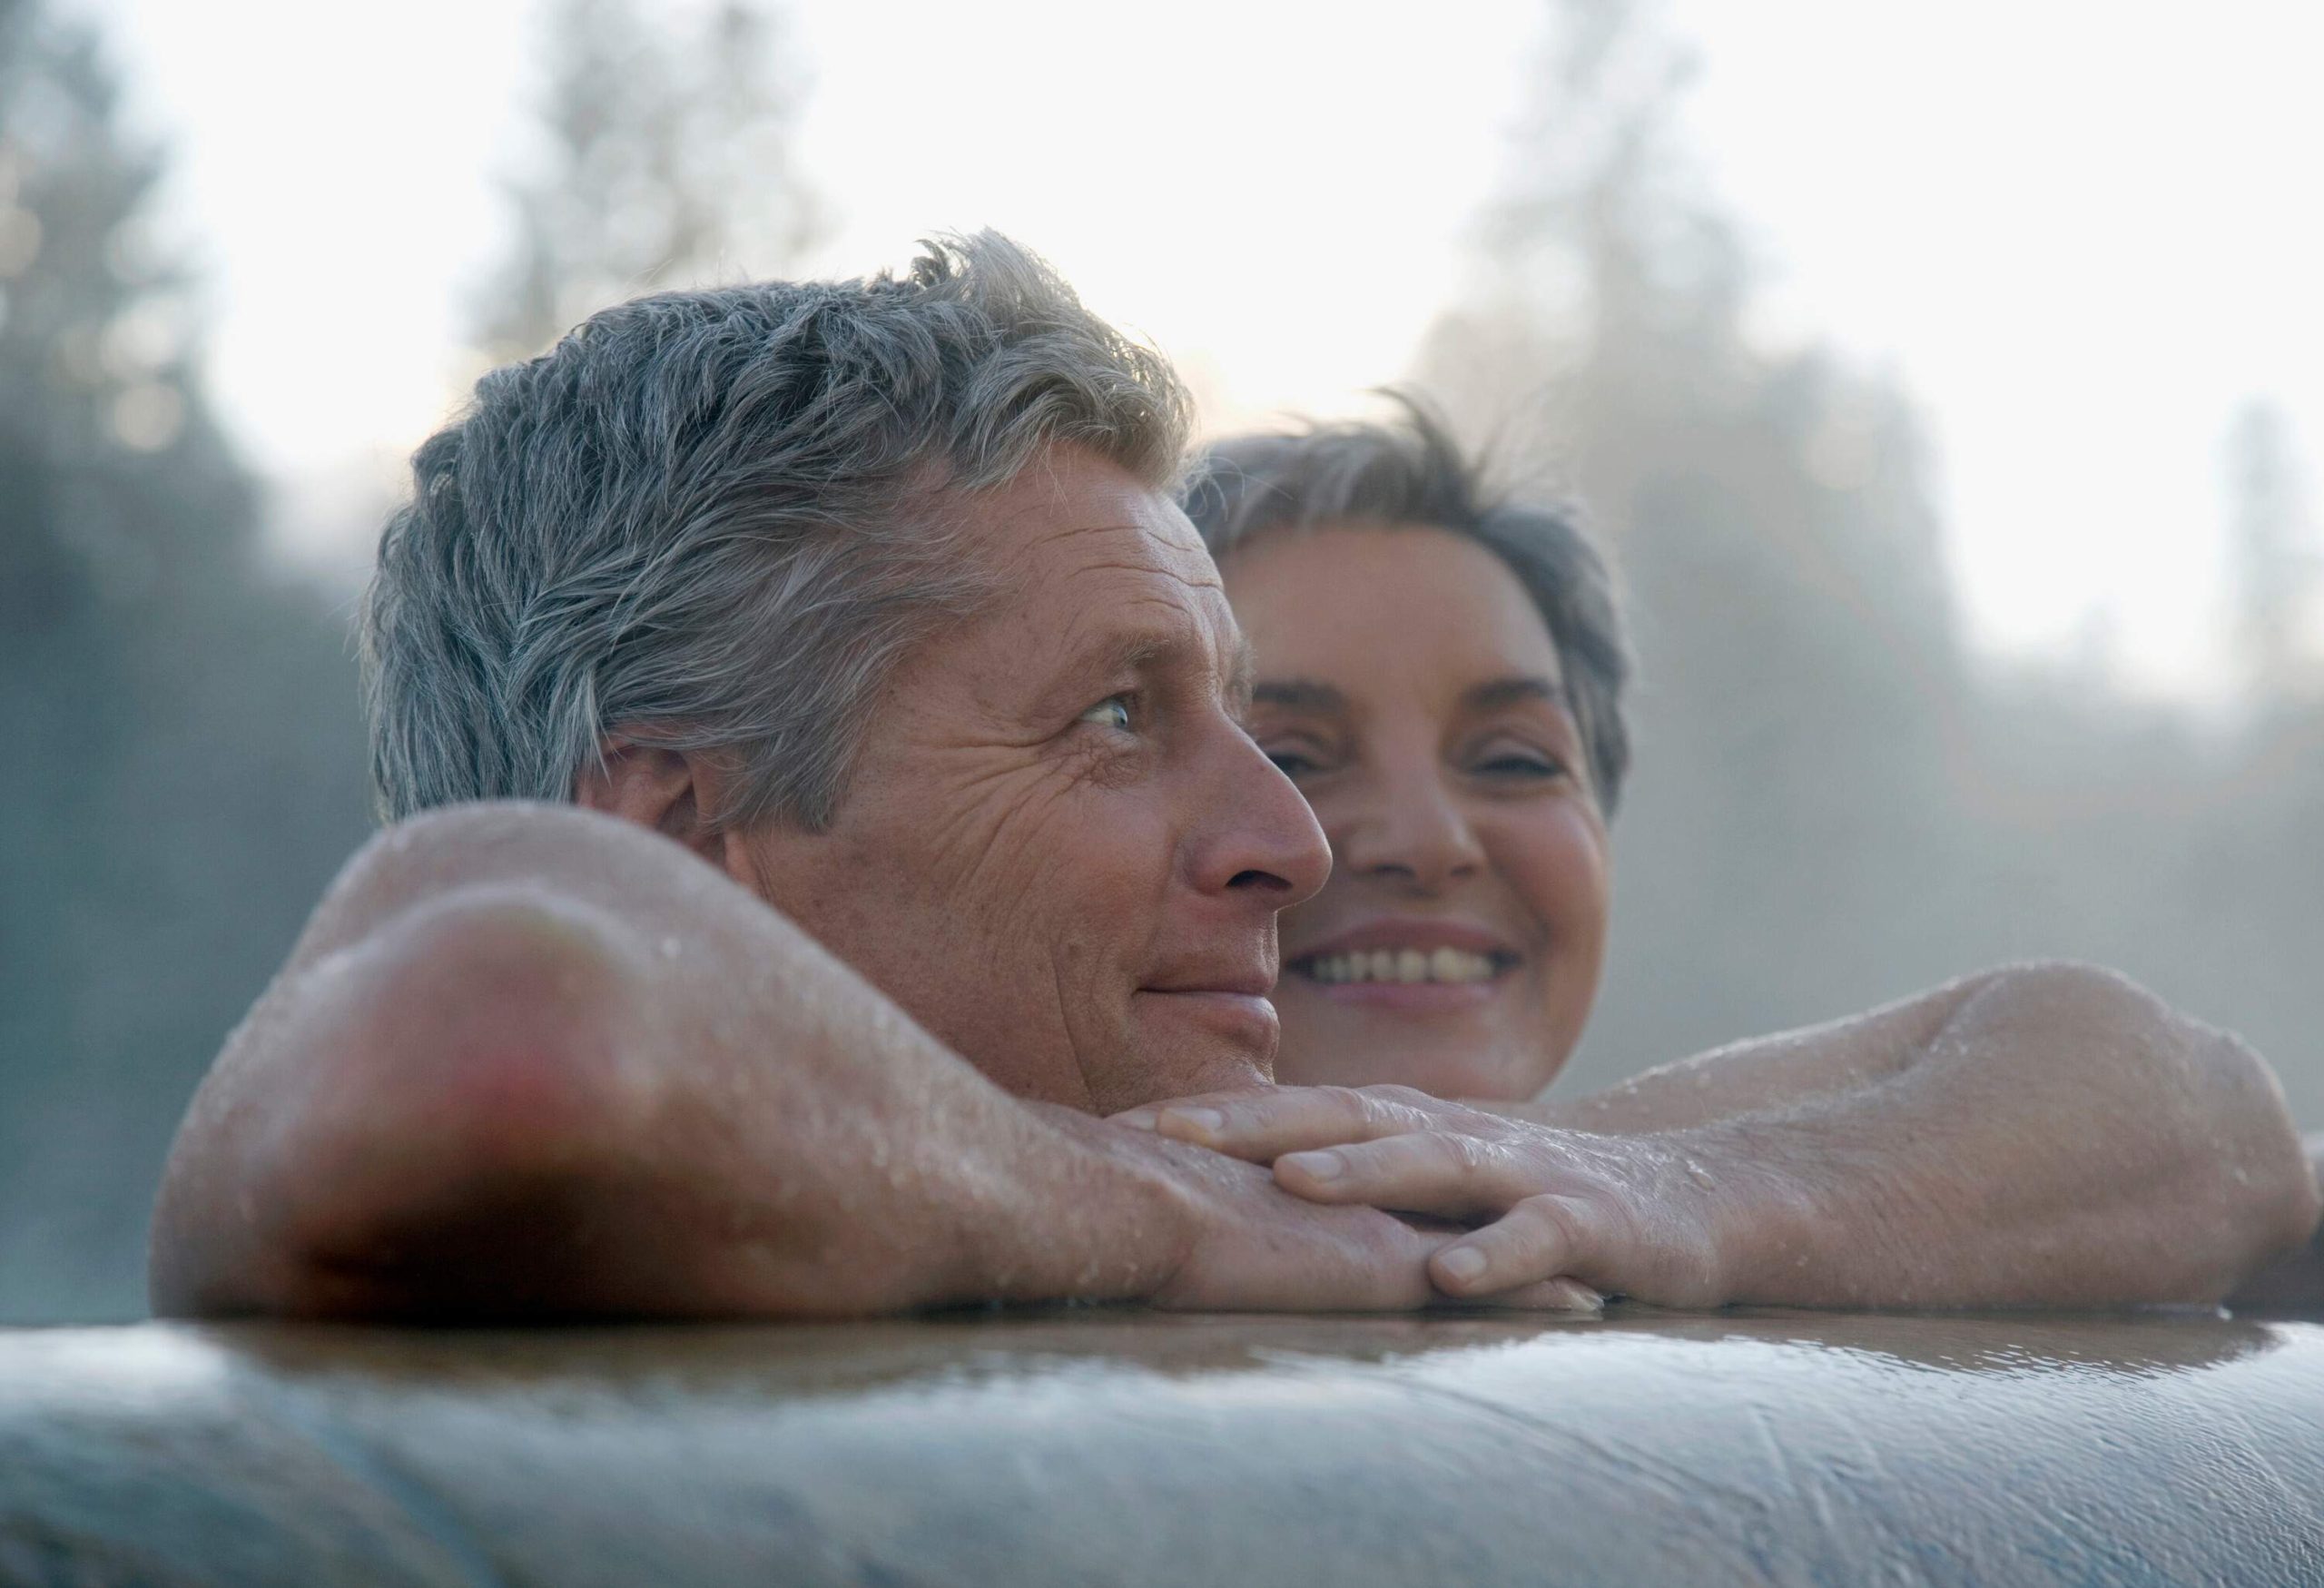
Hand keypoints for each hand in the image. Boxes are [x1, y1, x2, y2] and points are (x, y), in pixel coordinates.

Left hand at [1084, 1118, 1600, 1313]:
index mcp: (1410, 1125)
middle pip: (1342, 1116)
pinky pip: (1536, 1238)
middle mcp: (1455, 1135)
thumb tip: (1235, 1188)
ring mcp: (1523, 1173)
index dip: (1212, 1115)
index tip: (1119, 1127)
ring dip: (1361, 1171)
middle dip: (1251, 1123)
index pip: (1295, 1111)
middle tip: (1164, 1134)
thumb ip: (1355, 1176)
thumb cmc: (1536, 1196)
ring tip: (1290, 1181)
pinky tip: (1444, 1276)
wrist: (1697, 1197)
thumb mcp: (1436, 1181)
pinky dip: (1491, 1255)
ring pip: (1432, 1164)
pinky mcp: (1588, 1224)